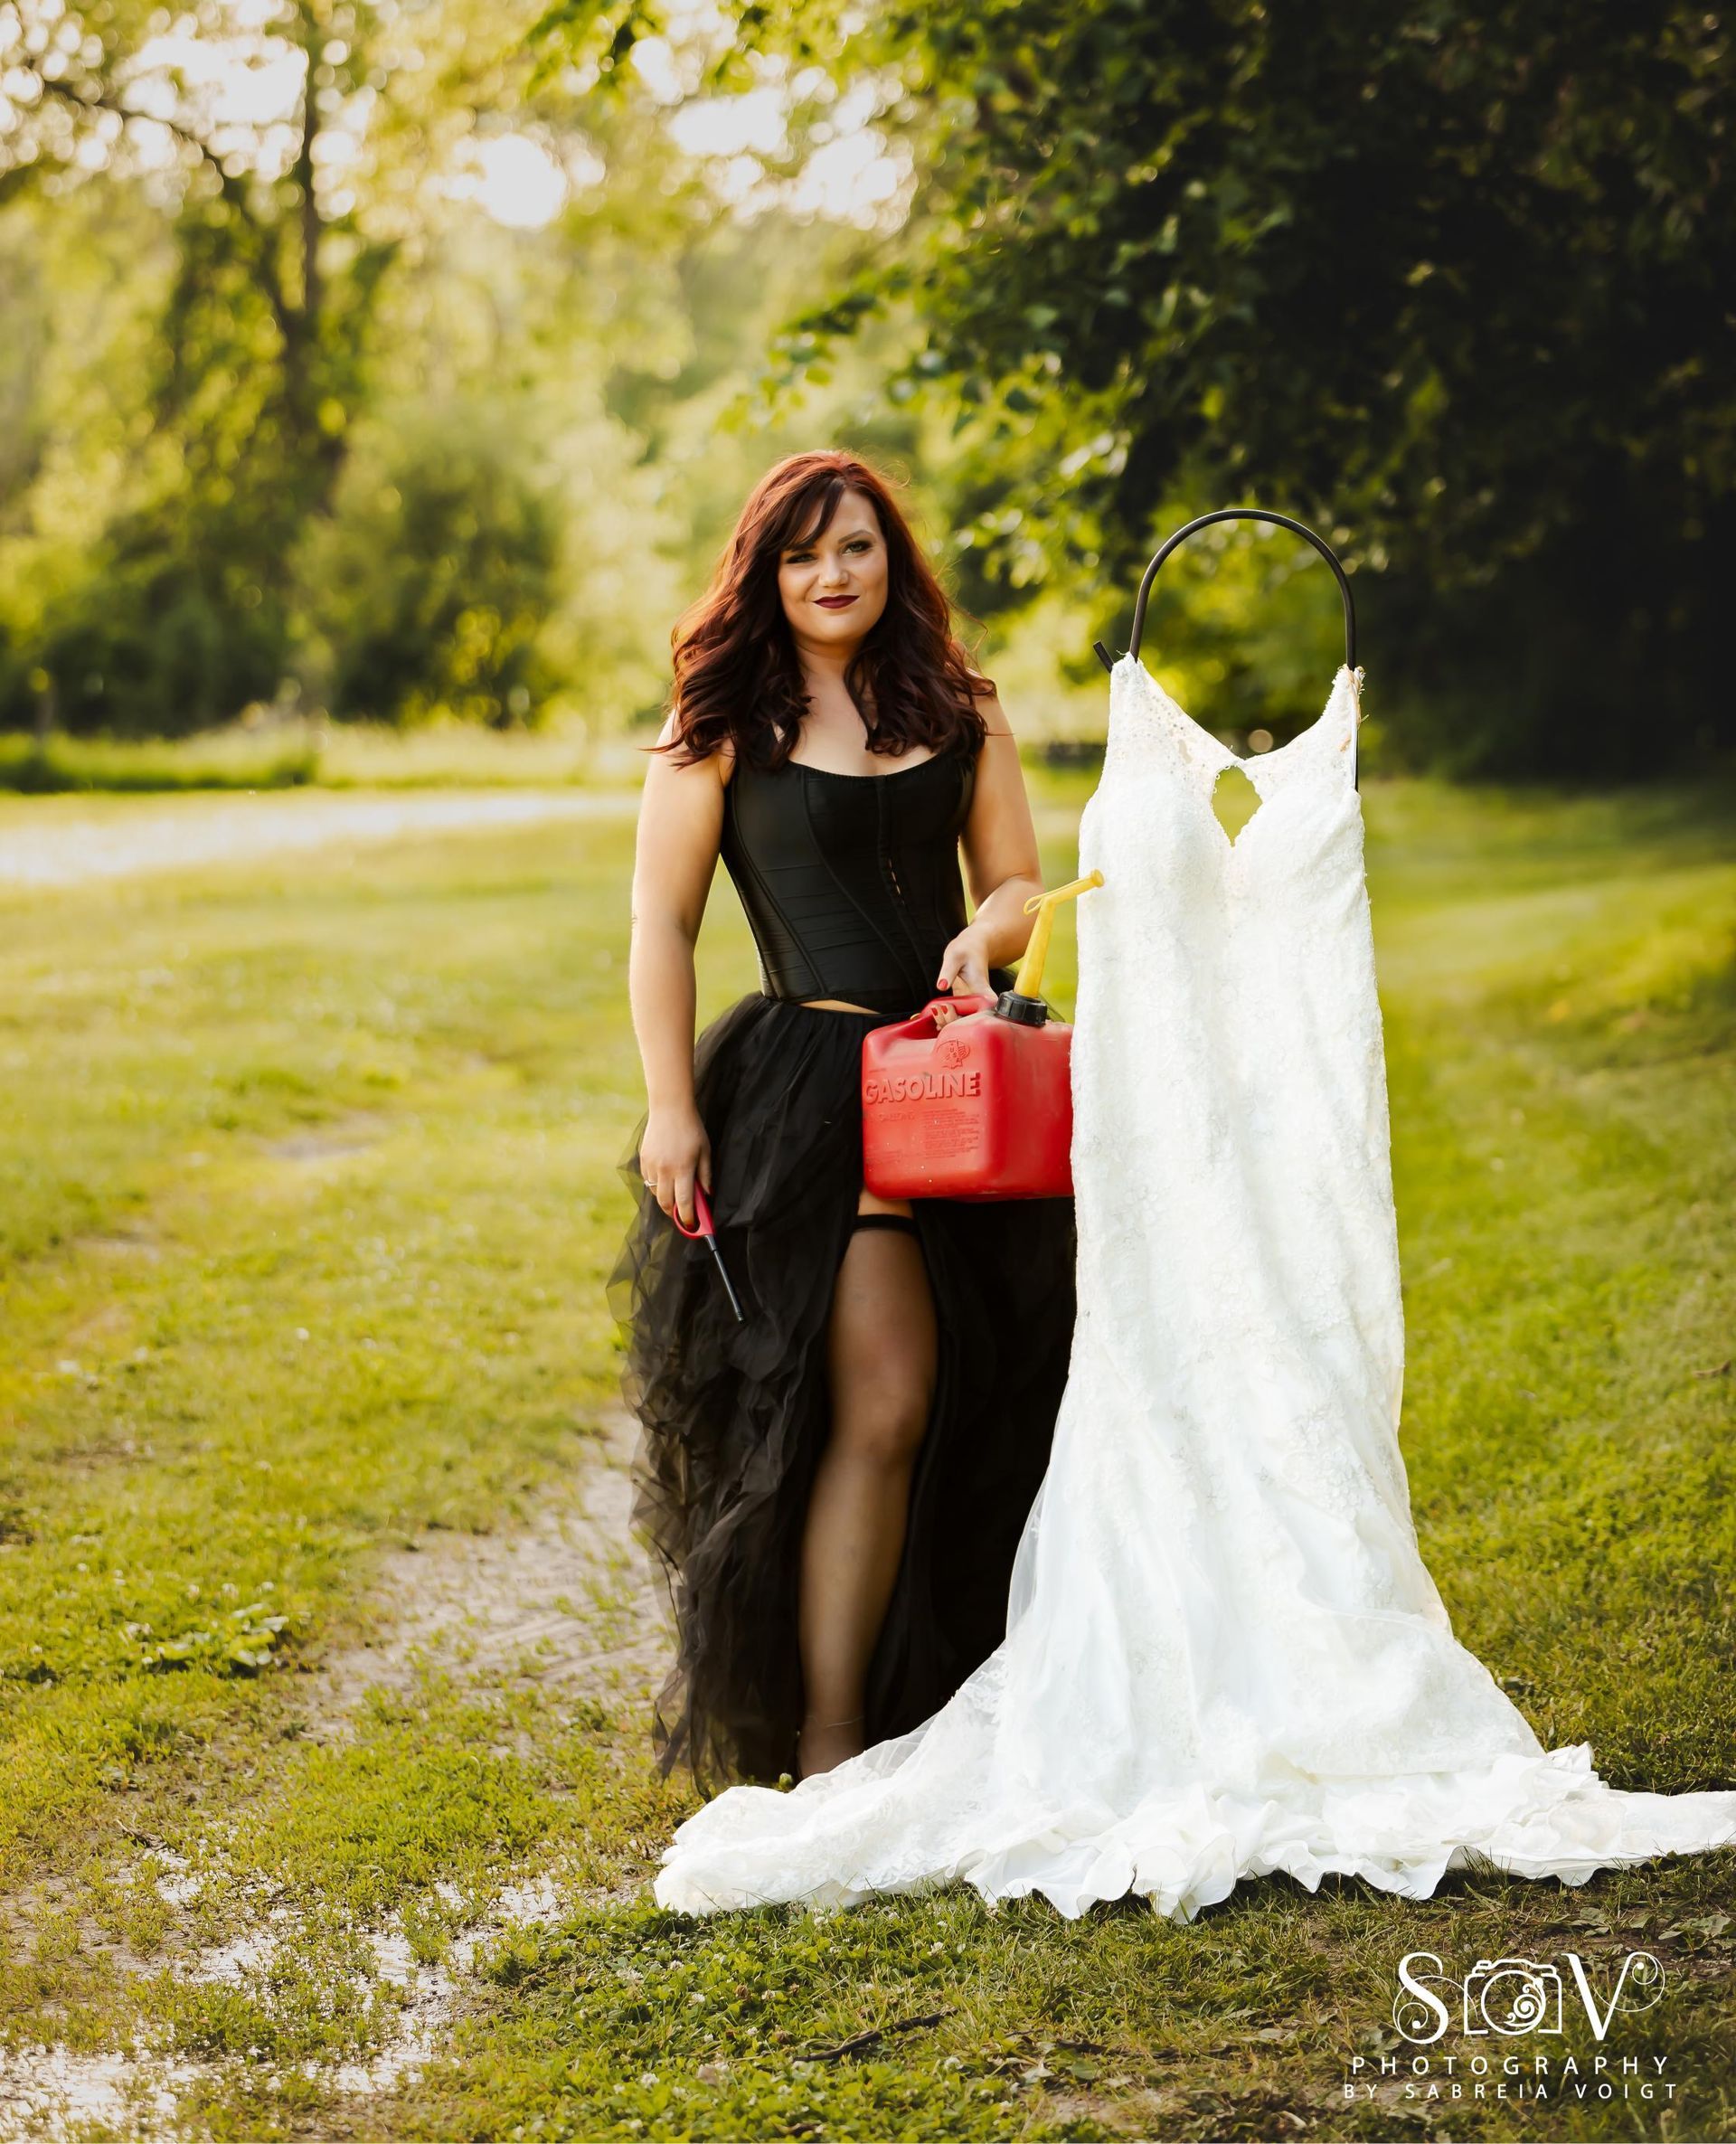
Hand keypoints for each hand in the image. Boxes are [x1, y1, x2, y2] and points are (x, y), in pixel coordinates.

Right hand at [640, 1104, 712, 1230]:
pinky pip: (648, 1180)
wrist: (669, 1108)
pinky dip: (656, 1185)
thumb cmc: (691, 1128)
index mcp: (683, 1169)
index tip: (691, 1225)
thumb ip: (706, 1175)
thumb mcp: (705, 1151)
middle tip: (682, 1215)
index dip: (687, 1218)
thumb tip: (706, 1195)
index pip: (684, 1202)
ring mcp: (651, 1165)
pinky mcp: (643, 1159)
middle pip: (665, 1203)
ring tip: (674, 1196)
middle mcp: (665, 1170)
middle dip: (673, 1214)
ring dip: (664, 1199)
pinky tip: (665, 1179)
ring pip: (654, 1193)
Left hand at [932, 928, 992, 1029]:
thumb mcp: (955, 957)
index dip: (966, 1021)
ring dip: (946, 1022)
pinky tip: (936, 1017)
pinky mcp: (964, 1005)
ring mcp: (972, 1005)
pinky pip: (956, 1019)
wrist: (972, 947)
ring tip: (936, 1009)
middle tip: (940, 1008)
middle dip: (951, 1022)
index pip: (981, 1016)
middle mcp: (981, 1002)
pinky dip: (945, 1020)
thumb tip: (941, 986)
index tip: (950, 1009)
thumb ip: (948, 972)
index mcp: (983, 993)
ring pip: (962, 1024)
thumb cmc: (966, 950)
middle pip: (969, 1025)